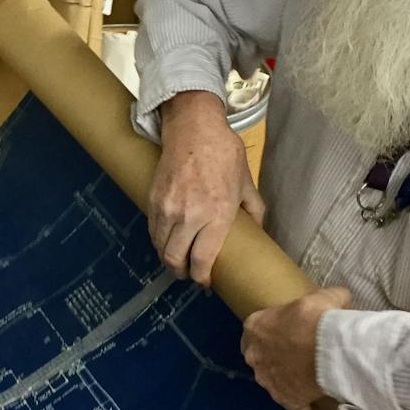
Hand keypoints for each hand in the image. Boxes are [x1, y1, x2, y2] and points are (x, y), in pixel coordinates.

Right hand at [149, 91, 266, 285]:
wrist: (194, 128)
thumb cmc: (225, 154)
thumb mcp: (246, 183)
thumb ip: (254, 210)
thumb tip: (257, 231)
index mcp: (216, 215)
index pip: (201, 261)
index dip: (201, 278)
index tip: (205, 281)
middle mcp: (189, 216)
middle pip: (175, 259)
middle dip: (181, 273)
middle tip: (188, 274)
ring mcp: (167, 208)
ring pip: (161, 247)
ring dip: (168, 258)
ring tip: (177, 259)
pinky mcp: (153, 199)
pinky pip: (152, 230)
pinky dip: (159, 240)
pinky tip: (168, 240)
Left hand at [241, 287, 351, 409]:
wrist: (330, 350)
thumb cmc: (318, 319)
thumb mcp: (323, 297)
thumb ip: (327, 298)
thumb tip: (341, 300)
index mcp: (255, 327)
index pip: (257, 329)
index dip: (276, 330)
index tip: (293, 332)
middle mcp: (254, 355)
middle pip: (263, 356)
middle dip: (278, 356)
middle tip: (302, 354)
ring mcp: (267, 381)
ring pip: (275, 381)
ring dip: (290, 380)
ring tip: (312, 378)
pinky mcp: (285, 400)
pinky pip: (296, 407)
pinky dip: (307, 407)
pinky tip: (319, 406)